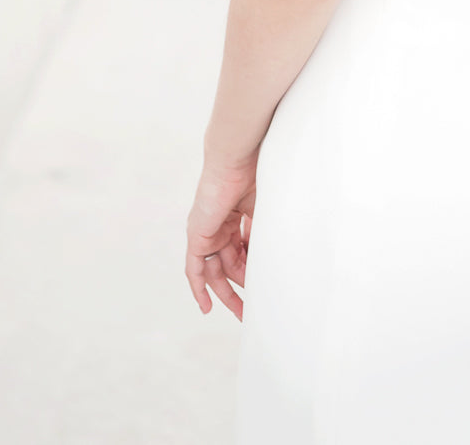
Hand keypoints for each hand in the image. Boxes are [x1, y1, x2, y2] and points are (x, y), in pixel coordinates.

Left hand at [185, 151, 258, 320]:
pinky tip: (206, 306)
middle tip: (250, 311)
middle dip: (239, 289)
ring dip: (227, 291)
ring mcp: (207, 231)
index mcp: (236, 217)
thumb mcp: (264, 211)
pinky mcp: (197, 235)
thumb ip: (265, 235)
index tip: (264, 287)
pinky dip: (198, 287)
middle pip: (227, 265)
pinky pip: (195, 268)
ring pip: (215, 270)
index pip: (242, 251)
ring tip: (242, 310)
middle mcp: (219, 226)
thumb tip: (274, 261)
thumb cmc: (254, 174)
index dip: (252, 270)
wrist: (236, 160)